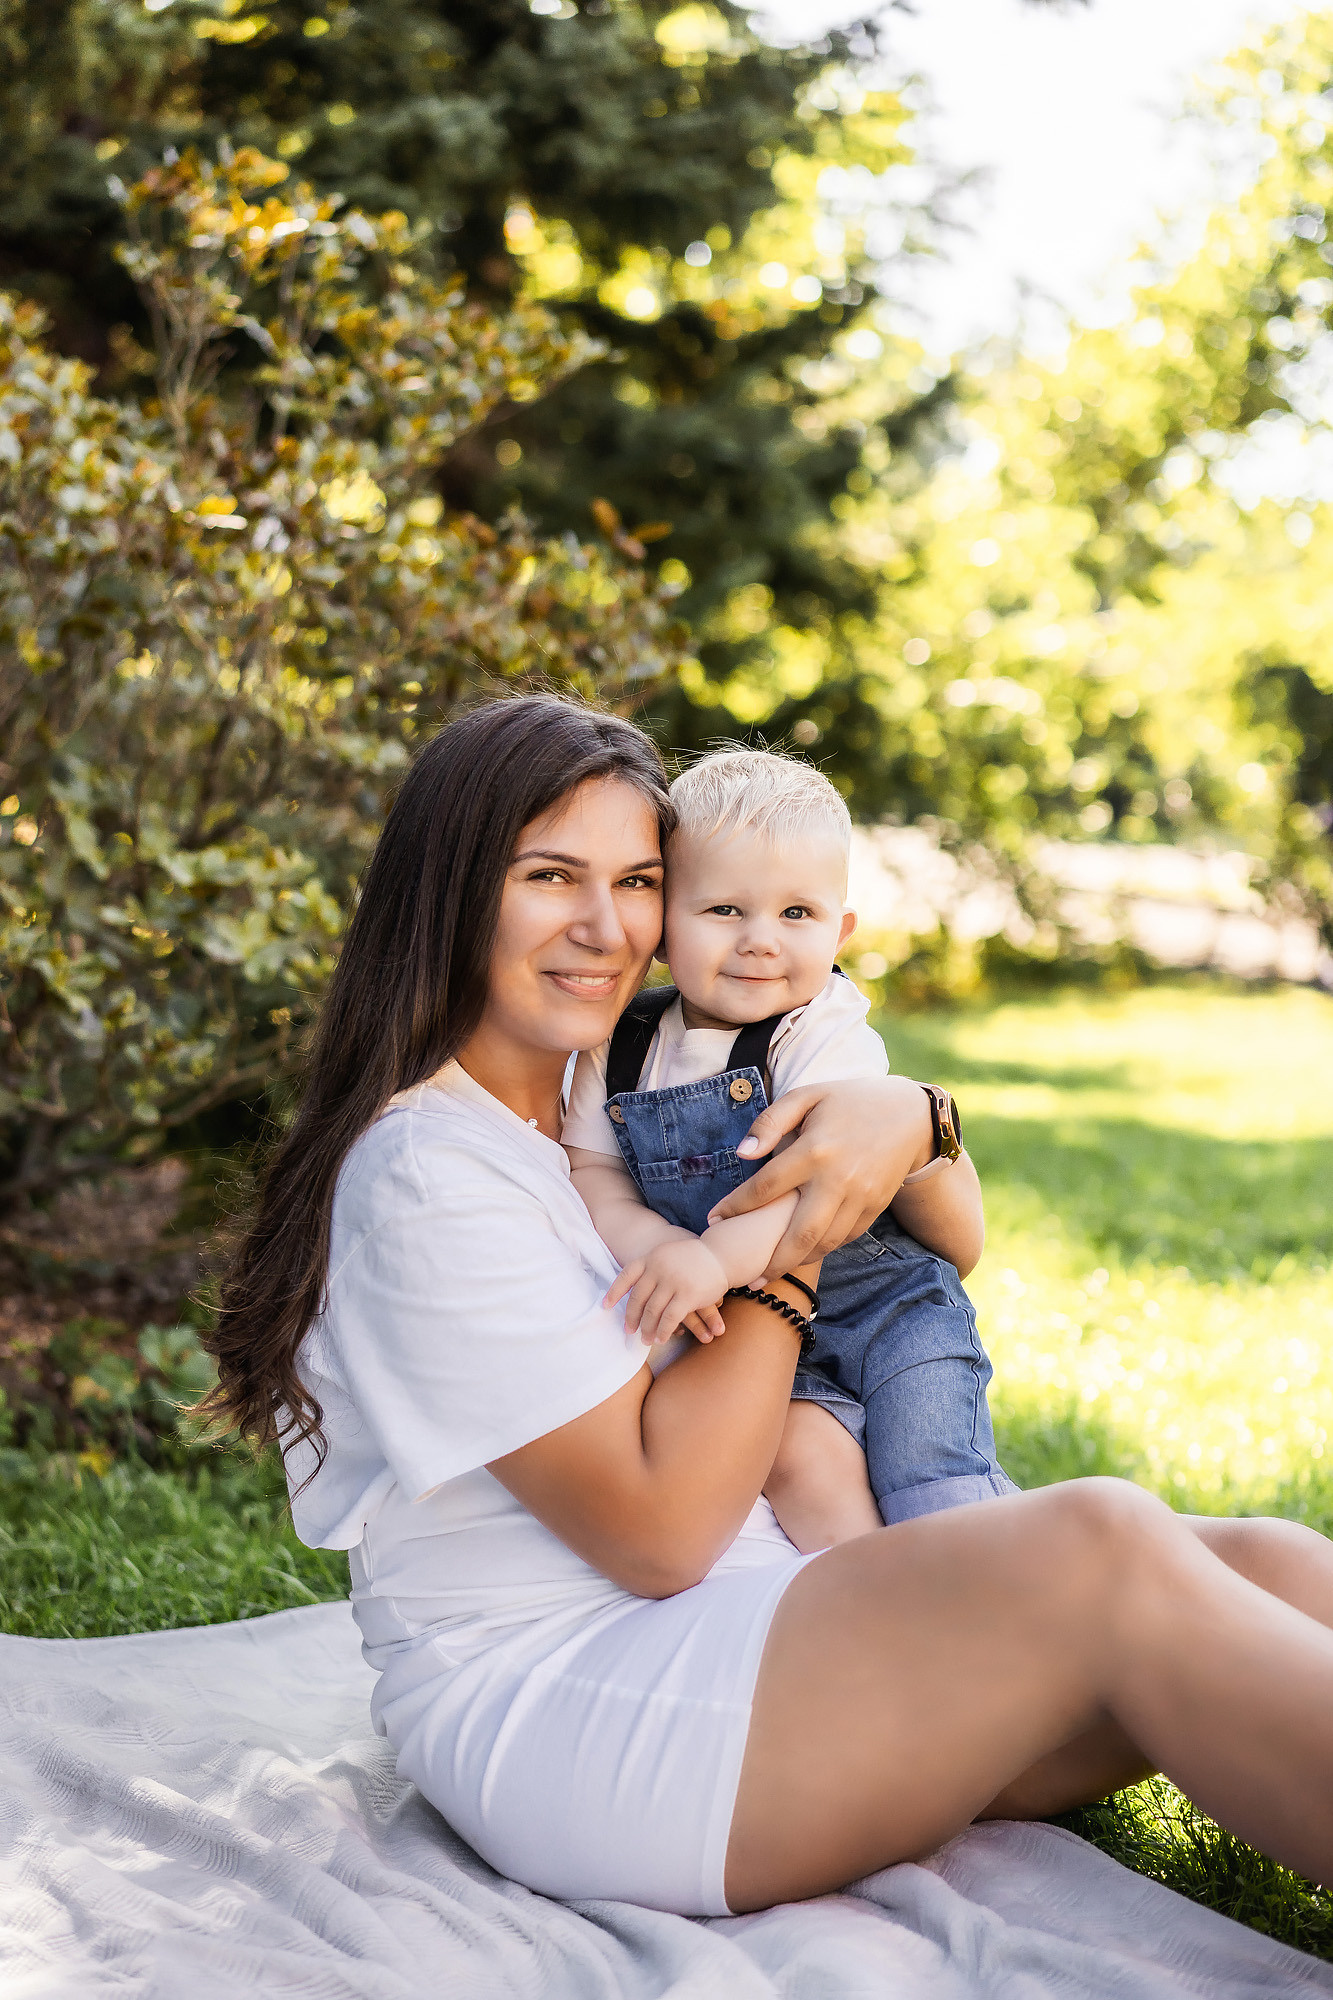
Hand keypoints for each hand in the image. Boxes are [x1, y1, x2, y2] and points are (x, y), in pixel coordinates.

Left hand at [604, 1239, 730, 1345]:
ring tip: (645, 1340)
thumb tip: (631, 1286)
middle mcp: (659, 1268)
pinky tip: (661, 1339)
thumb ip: (651, 1266)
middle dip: (632, 1318)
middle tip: (629, 1331)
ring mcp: (673, 1281)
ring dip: (647, 1329)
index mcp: (651, 1258)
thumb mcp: (667, 1254)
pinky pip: (670, 1318)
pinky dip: (663, 1331)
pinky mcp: (687, 1295)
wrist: (721, 1254)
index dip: (614, 1293)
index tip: (605, 1307)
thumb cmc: (693, 1257)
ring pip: (652, 1311)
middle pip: (638, 1298)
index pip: (626, 1276)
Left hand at [706, 1075, 932, 1274]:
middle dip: (771, 1261)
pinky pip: (845, 1238)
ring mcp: (860, 1197)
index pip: (765, 1187)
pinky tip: (804, 1253)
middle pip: (799, 1234)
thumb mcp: (806, 1096)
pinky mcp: (875, 1207)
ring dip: (796, 1262)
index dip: (736, 1206)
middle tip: (747, 1279)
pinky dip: (823, 1250)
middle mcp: (837, 1179)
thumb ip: (771, 1122)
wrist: (909, 1115)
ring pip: (824, 1243)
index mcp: (814, 1150)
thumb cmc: (848, 1100)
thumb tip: (743, 1154)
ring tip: (770, 1273)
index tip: (714, 1219)